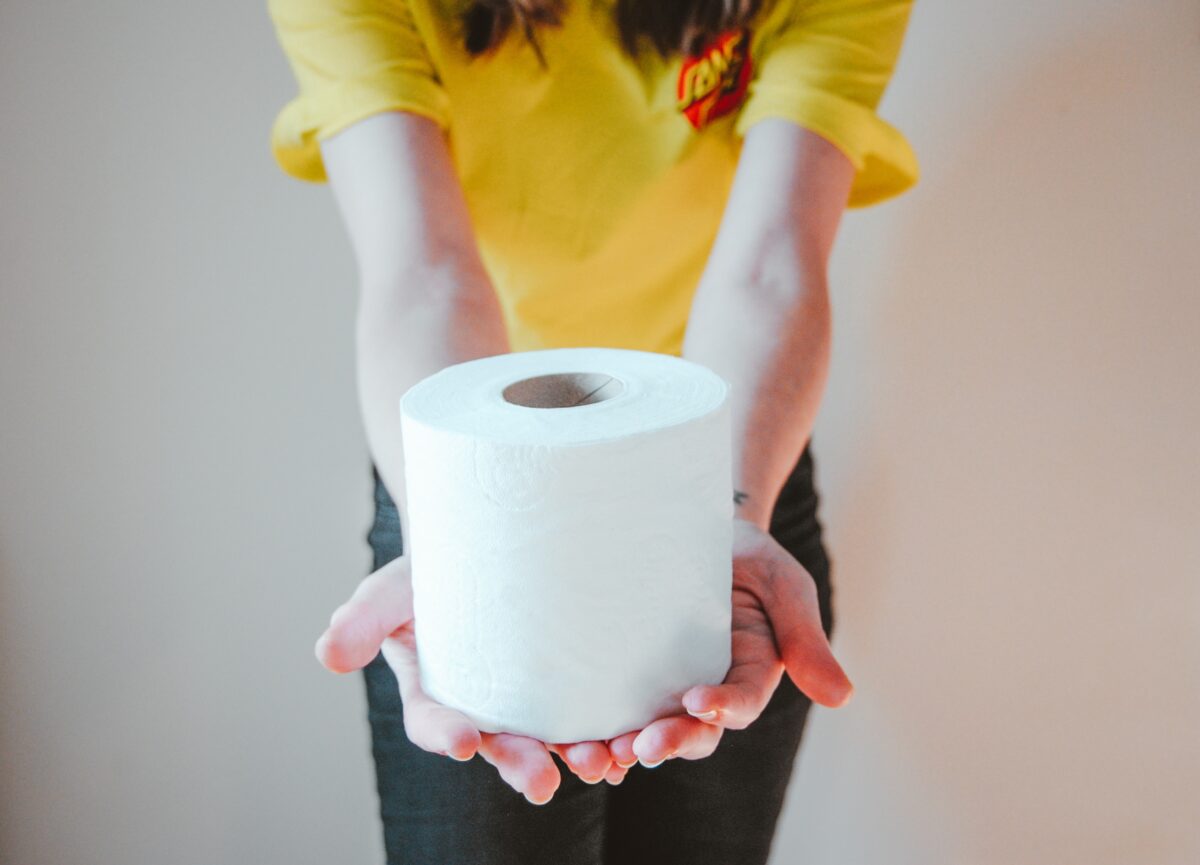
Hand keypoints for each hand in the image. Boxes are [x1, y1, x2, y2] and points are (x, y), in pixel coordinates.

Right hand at [315, 555, 615, 802]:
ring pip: (552, 738)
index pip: (435, 723)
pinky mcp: (571, 682)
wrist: (487, 543)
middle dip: (519, 764)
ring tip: (600, 765)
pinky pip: (591, 714)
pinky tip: (631, 746)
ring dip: (575, 756)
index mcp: (435, 692)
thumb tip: (328, 656)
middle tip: (542, 782)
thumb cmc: (431, 571)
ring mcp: (530, 698)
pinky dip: (610, 732)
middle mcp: (484, 706)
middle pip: (500, 742)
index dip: (447, 734)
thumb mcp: (391, 588)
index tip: (467, 740)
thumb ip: (362, 619)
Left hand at [607, 518, 852, 767]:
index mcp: (750, 671)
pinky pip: (612, 706)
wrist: (694, 524)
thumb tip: (842, 698)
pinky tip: (569, 742)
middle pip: (693, 730)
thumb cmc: (747, 556)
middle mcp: (708, 686)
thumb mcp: (783, 584)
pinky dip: (594, 728)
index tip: (698, 702)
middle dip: (669, 741)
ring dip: (625, 748)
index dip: (723, 708)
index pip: (741, 702)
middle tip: (640, 748)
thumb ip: (806, 638)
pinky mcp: (626, 672)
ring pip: (649, 728)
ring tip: (599, 755)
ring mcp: (665, 682)